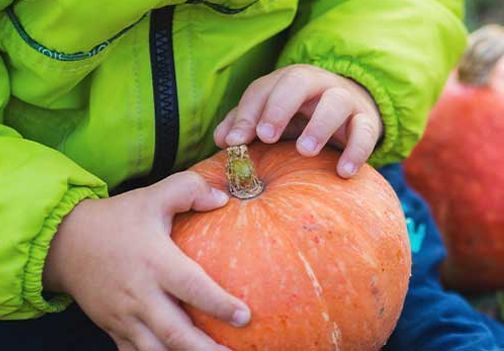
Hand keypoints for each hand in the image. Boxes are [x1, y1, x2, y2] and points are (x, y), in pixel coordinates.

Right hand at [43, 172, 249, 350]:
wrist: (65, 242)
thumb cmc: (116, 219)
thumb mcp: (153, 196)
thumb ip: (188, 190)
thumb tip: (222, 199)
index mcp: (154, 261)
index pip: (191, 287)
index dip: (219, 304)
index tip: (245, 316)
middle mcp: (139, 293)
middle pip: (175, 332)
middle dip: (205, 349)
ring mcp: (123, 315)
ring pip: (156, 350)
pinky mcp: (112, 327)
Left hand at [214, 64, 382, 177]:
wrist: (348, 111)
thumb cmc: (300, 118)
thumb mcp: (272, 118)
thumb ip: (245, 125)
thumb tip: (222, 141)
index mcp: (287, 82)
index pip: (263, 89)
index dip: (246, 114)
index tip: (233, 142)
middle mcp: (315, 85)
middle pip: (298, 81)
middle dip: (279, 108)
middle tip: (266, 136)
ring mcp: (344, 100)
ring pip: (335, 102)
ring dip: (319, 125)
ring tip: (305, 151)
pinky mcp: (366, 120)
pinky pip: (365, 131)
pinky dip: (357, 150)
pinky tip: (343, 172)